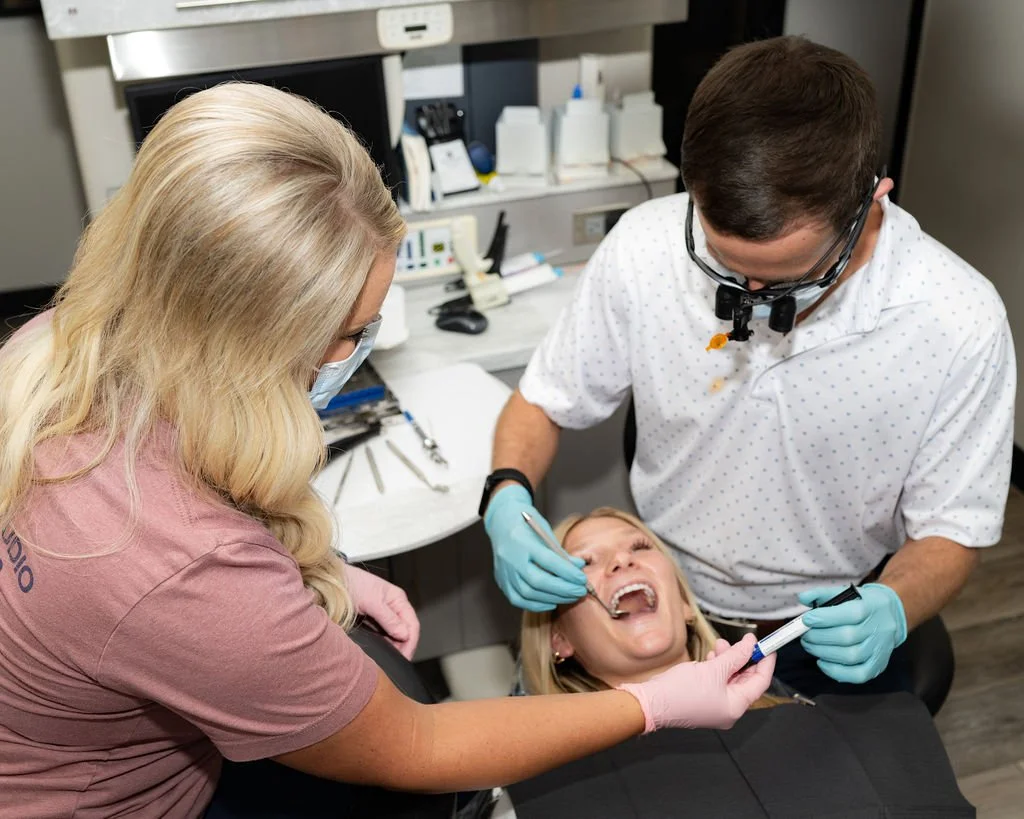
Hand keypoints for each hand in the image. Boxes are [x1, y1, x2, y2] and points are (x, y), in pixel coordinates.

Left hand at [345, 565, 419, 659]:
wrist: (331, 580)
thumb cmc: (351, 583)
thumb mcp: (372, 602)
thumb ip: (389, 619)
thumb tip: (404, 634)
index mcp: (398, 599)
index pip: (412, 624)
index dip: (411, 642)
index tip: (404, 657)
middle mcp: (393, 607)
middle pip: (405, 631)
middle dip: (403, 647)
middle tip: (395, 663)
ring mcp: (383, 614)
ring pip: (394, 635)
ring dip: (393, 647)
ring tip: (388, 660)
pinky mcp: (372, 620)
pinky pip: (382, 635)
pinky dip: (383, 644)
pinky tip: (380, 652)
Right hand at [483, 485, 587, 611]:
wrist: (501, 522)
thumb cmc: (527, 525)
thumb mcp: (545, 532)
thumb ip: (560, 552)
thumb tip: (578, 568)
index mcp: (522, 541)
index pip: (547, 561)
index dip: (567, 573)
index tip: (582, 579)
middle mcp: (510, 558)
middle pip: (537, 581)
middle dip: (563, 589)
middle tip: (580, 591)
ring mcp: (504, 571)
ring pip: (528, 593)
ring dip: (553, 598)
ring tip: (570, 596)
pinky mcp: (501, 581)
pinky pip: (518, 599)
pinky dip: (537, 604)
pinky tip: (552, 602)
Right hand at [619, 634, 774, 731]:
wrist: (652, 703)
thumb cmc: (682, 691)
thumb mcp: (713, 669)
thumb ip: (735, 656)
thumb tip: (750, 644)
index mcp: (736, 706)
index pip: (760, 682)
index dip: (765, 662)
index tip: (768, 645)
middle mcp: (728, 709)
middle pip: (745, 680)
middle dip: (743, 658)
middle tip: (742, 640)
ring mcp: (715, 705)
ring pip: (730, 679)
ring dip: (728, 660)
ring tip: (720, 644)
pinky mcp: (703, 700)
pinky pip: (717, 682)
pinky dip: (717, 667)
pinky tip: (711, 656)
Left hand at [799, 583, 907, 683]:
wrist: (890, 615)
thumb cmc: (861, 604)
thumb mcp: (844, 593)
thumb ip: (821, 594)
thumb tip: (803, 598)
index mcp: (870, 607)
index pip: (850, 614)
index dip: (825, 618)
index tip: (806, 620)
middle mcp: (878, 629)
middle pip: (847, 637)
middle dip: (819, 637)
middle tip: (804, 636)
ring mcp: (879, 649)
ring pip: (851, 656)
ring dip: (824, 653)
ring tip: (810, 646)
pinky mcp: (878, 665)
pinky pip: (859, 675)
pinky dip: (837, 671)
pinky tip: (823, 662)